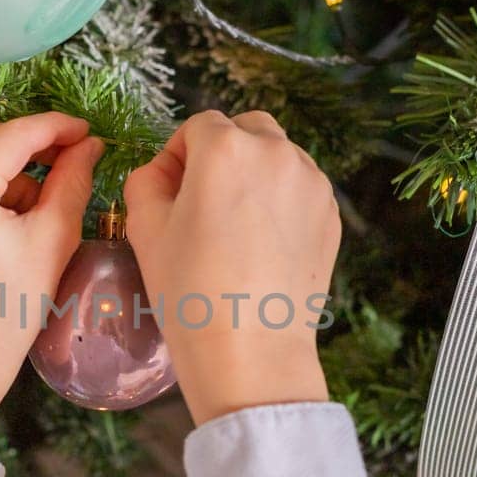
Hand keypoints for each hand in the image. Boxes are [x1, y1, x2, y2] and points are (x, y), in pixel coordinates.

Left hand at [0, 112, 102, 430]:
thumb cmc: (6, 312)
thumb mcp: (51, 242)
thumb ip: (71, 181)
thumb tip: (87, 145)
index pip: (15, 134)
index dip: (56, 128)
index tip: (86, 132)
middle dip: (28, 150)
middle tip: (68, 165)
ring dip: (0, 170)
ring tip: (30, 210)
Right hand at [124, 110, 338, 425]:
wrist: (251, 351)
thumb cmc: (190, 291)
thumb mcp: (145, 230)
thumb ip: (146, 179)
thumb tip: (164, 170)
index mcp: (225, 149)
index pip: (198, 125)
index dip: (178, 154)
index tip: (171, 191)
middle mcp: (276, 154)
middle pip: (246, 128)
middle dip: (223, 152)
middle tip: (204, 201)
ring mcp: (311, 183)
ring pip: (278, 156)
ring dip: (255, 173)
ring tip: (236, 226)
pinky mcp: (331, 214)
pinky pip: (301, 188)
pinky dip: (281, 201)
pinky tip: (262, 245)